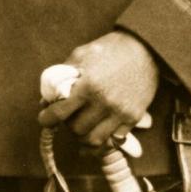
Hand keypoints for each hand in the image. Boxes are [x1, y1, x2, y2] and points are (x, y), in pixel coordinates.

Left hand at [37, 30, 158, 149]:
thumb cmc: (111, 49)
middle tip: (68, 118)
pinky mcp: (133, 118)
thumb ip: (62, 76)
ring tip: (81, 128)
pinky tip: (96, 133)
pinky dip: (102, 142)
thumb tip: (46, 100)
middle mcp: (104, 102)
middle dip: (67, 125)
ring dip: (83, 137)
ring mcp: (120, 112)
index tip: (45, 118)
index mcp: (88, 85)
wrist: (146, 49)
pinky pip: (114, 141)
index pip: (60, 113)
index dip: (47, 119)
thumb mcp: (81, 55)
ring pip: (94, 141)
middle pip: (76, 129)